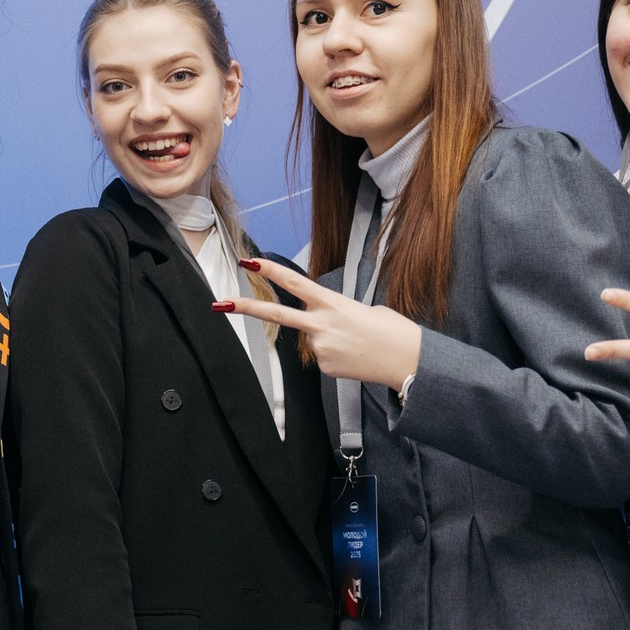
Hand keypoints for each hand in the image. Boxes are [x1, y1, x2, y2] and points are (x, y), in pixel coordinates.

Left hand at [216, 257, 422, 389]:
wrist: (408, 361)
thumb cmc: (392, 331)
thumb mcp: (364, 308)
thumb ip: (336, 311)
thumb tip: (324, 323)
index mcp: (333, 303)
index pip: (295, 283)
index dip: (271, 271)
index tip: (248, 262)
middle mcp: (322, 324)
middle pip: (277, 314)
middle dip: (247, 308)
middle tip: (221, 303)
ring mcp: (320, 348)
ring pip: (312, 339)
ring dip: (330, 340)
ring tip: (357, 344)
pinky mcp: (324, 367)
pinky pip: (323, 357)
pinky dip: (336, 356)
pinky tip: (355, 357)